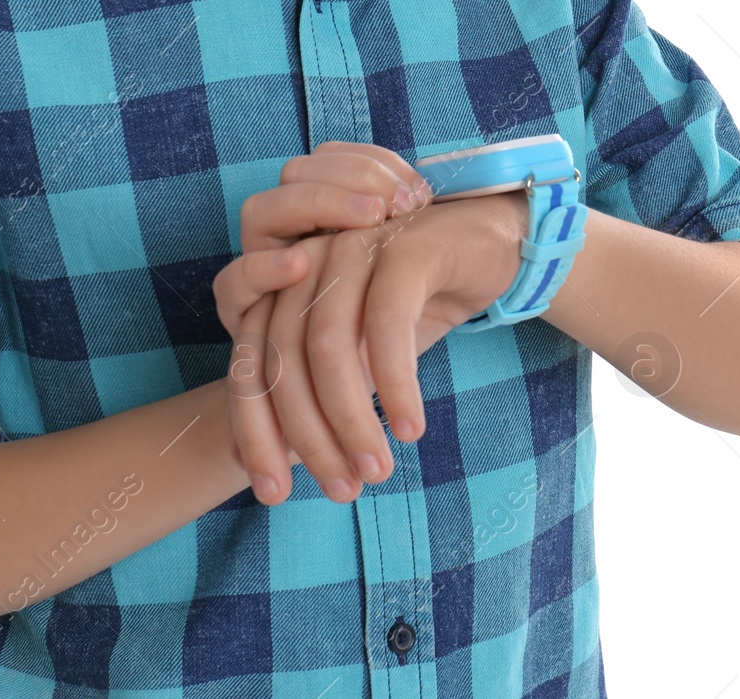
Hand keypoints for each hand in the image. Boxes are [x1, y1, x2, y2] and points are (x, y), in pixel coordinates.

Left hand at [216, 182, 528, 505]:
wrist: (490, 245)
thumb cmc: (415, 303)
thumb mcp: (360, 355)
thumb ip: (319, 394)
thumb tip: (279, 465)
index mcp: (282, 288)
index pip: (250, 364)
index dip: (254, 432)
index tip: (274, 494)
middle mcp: (307, 264)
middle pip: (282, 358)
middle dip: (306, 436)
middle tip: (341, 490)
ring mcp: (351, 249)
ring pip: (329, 345)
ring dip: (350, 418)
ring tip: (377, 469)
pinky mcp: (402, 248)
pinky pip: (386, 323)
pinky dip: (395, 381)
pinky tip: (411, 427)